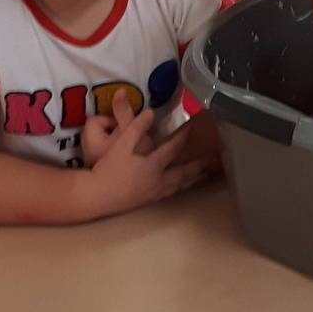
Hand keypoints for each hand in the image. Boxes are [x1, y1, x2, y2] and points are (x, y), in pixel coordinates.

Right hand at [87, 105, 207, 216]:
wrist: (96, 196)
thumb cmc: (107, 169)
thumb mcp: (120, 144)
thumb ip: (136, 127)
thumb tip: (150, 112)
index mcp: (153, 165)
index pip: (173, 149)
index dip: (183, 136)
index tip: (193, 127)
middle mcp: (158, 180)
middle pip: (185, 172)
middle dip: (201, 165)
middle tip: (216, 160)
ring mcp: (154, 193)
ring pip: (181, 185)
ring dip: (195, 179)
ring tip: (206, 174)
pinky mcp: (148, 200)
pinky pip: (172, 193)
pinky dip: (182, 187)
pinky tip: (182, 186)